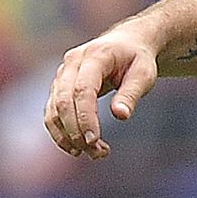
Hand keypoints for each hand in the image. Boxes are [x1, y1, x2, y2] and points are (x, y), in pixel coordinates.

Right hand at [43, 30, 157, 159]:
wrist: (127, 43)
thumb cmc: (138, 59)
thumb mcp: (144, 73)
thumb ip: (132, 93)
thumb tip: (121, 115)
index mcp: (95, 55)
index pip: (82, 89)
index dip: (84, 117)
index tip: (94, 140)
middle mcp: (72, 63)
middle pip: (63, 101)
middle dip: (75, 131)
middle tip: (97, 153)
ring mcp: (62, 74)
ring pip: (53, 110)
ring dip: (68, 136)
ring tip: (95, 153)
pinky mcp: (58, 87)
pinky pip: (52, 113)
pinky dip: (62, 132)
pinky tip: (78, 148)